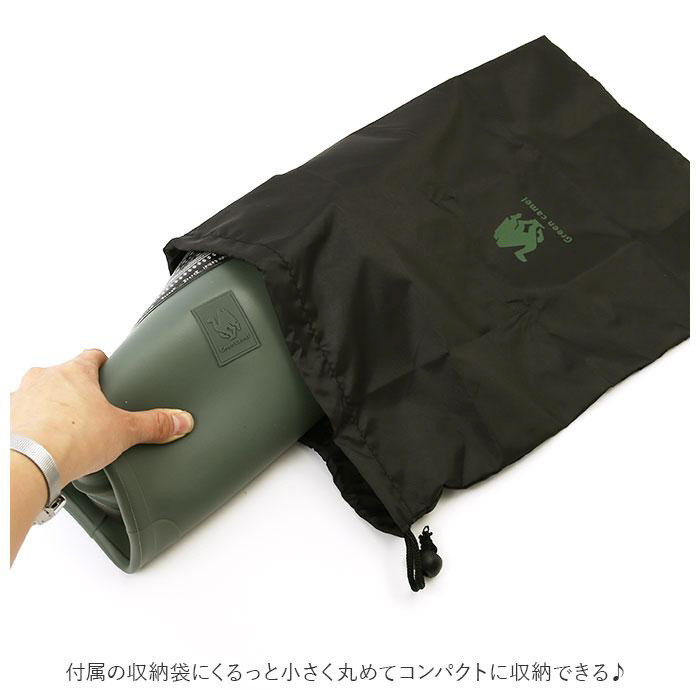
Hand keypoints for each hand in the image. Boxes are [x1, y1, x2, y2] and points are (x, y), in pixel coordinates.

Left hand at [10, 348, 193, 488]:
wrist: (27, 464)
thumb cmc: (69, 440)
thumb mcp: (124, 431)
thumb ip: (155, 424)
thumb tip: (180, 419)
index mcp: (74, 372)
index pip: (93, 356)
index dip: (104, 363)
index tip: (108, 368)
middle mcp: (43, 379)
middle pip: (63, 375)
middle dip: (76, 390)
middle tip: (90, 409)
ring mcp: (19, 399)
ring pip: (37, 395)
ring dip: (48, 408)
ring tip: (64, 431)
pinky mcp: (6, 421)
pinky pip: (19, 419)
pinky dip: (29, 428)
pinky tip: (41, 445)